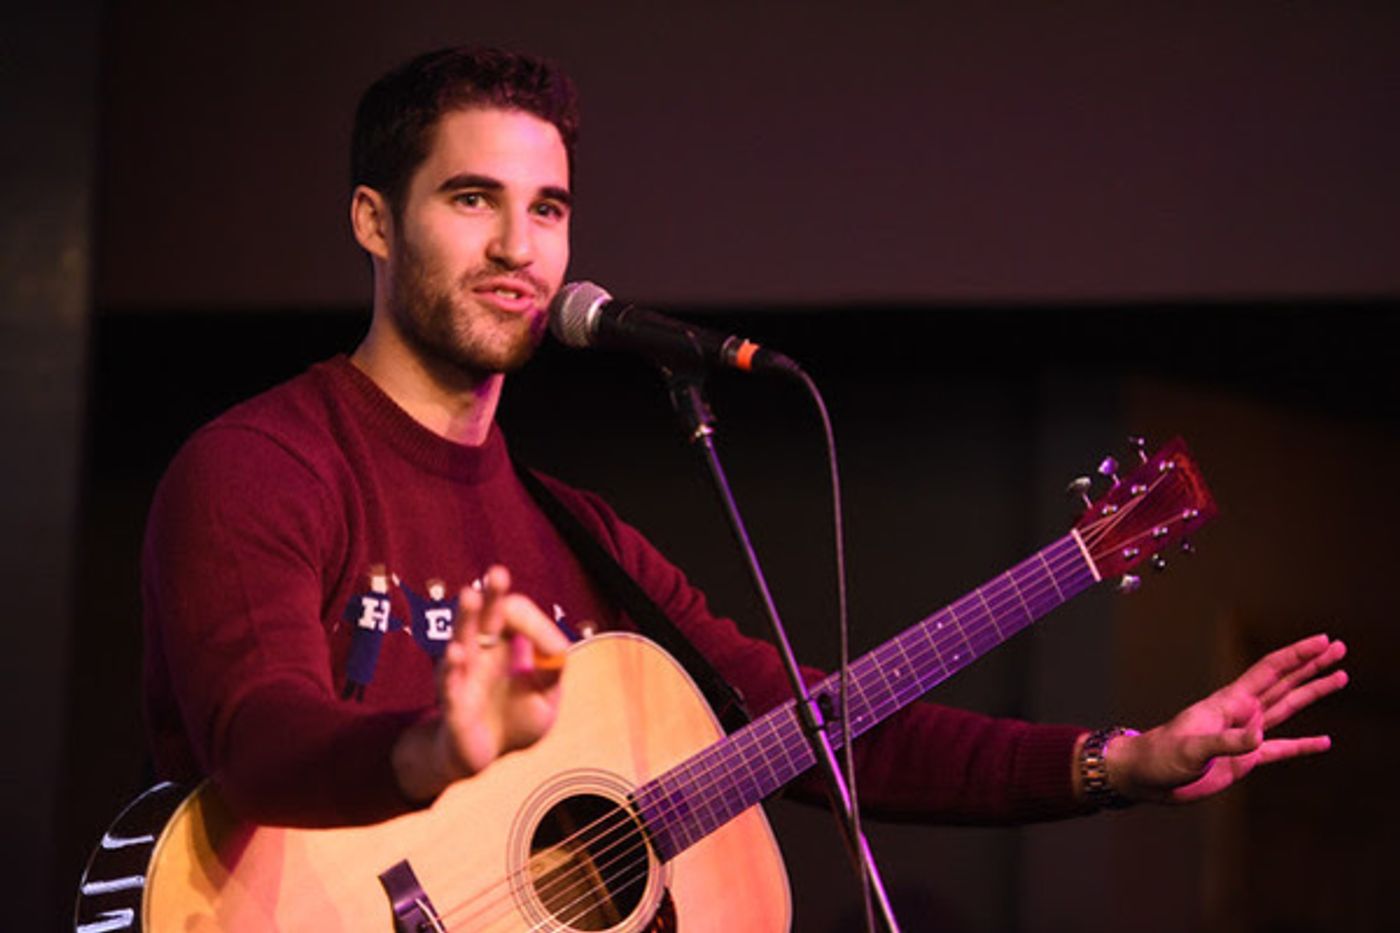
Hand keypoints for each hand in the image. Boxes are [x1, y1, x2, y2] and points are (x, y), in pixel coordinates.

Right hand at [393, 565, 570, 801]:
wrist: (481, 759)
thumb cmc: (512, 722)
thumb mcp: (545, 698)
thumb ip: (552, 672)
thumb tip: (559, 647)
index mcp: (503, 646)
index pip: (515, 616)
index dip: (535, 624)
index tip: (553, 647)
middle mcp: (479, 653)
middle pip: (485, 616)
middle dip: (492, 595)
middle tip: (498, 573)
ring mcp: (462, 676)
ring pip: (462, 639)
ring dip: (466, 618)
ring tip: (470, 596)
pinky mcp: (452, 705)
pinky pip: (449, 684)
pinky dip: (452, 669)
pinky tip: (456, 654)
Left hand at [1107, 633, 1346, 803]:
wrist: (1145, 776)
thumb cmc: (1161, 757)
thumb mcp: (1191, 749)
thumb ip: (1225, 743)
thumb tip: (1259, 736)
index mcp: (1229, 702)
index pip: (1269, 671)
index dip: (1297, 655)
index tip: (1323, 641)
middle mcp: (1241, 713)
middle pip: (1284, 682)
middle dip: (1312, 665)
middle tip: (1340, 648)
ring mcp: (1244, 735)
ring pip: (1286, 708)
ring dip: (1312, 692)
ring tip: (1340, 678)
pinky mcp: (1244, 760)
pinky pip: (1281, 749)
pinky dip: (1302, 745)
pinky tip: (1323, 741)